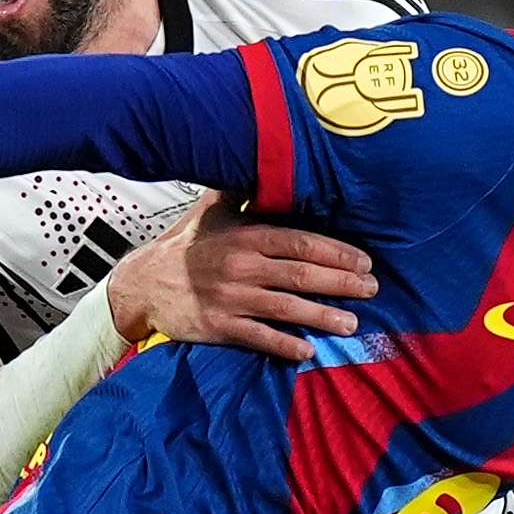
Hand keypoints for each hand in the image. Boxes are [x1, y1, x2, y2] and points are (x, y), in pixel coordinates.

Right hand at [107, 196, 378, 362]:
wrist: (142, 284)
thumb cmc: (184, 247)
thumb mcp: (212, 212)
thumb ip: (242, 193)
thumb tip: (266, 163)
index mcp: (246, 237)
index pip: (301, 242)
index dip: (336, 252)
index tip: (364, 260)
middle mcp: (241, 267)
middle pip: (301, 274)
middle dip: (341, 283)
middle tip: (371, 289)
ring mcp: (230, 298)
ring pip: (286, 308)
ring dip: (322, 316)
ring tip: (353, 324)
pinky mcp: (218, 327)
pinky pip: (258, 337)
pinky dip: (284, 344)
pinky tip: (308, 350)